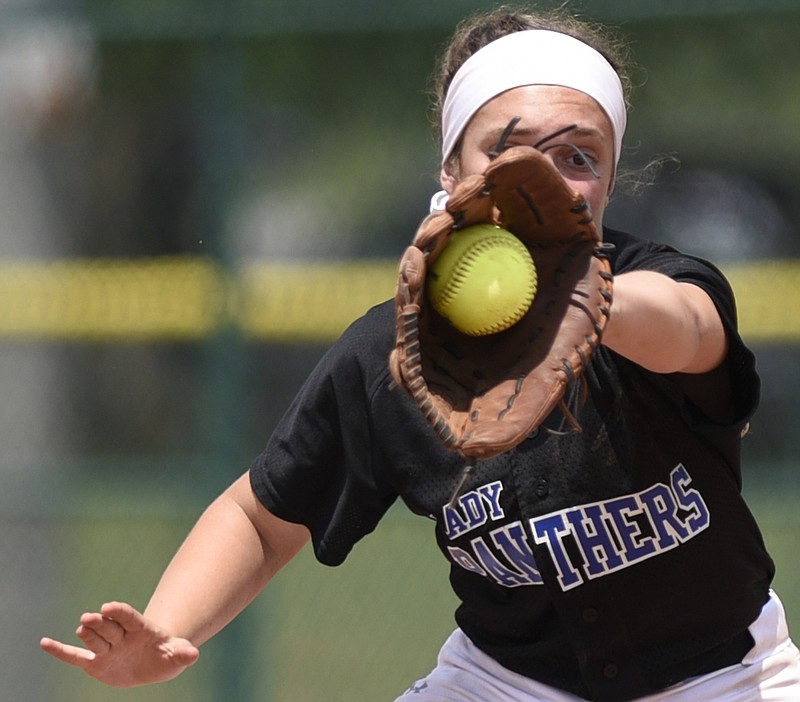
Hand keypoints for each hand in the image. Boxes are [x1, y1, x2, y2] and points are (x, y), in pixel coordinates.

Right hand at [40, 601, 199, 687]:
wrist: (155, 662)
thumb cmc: (168, 654)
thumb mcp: (179, 655)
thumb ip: (184, 653)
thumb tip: (194, 654)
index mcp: (141, 629)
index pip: (130, 617)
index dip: (120, 612)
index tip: (109, 606)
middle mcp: (121, 635)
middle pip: (110, 627)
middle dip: (101, 622)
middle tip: (91, 616)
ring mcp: (107, 648)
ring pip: (95, 639)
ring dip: (88, 633)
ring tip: (82, 627)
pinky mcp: (95, 663)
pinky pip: (76, 656)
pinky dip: (60, 651)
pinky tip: (44, 643)